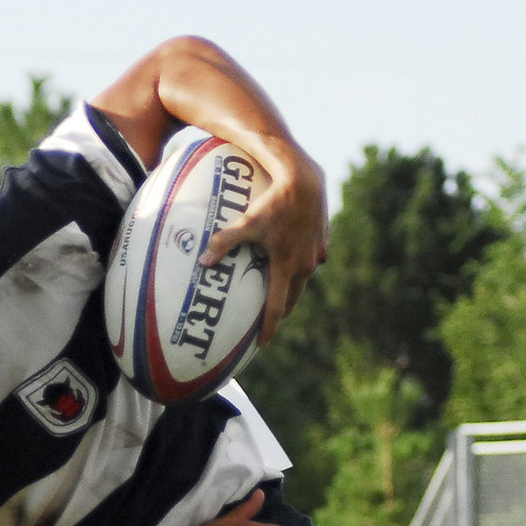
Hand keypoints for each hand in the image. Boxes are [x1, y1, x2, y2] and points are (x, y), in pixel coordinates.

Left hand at [202, 141, 327, 341]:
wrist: (305, 180)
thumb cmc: (273, 201)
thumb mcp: (246, 222)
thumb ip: (224, 242)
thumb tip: (203, 260)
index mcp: (286, 267)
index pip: (276, 308)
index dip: (267, 329)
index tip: (260, 345)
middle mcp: (305, 265)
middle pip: (291, 299)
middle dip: (279, 312)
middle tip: (266, 324)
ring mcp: (316, 254)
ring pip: (302, 280)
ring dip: (289, 289)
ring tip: (277, 295)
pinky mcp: (322, 241)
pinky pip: (310, 260)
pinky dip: (299, 266)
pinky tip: (290, 261)